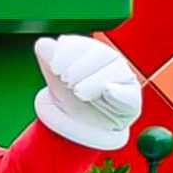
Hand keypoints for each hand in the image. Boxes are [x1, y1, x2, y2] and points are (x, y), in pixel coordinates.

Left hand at [34, 34, 142, 151]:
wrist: (81, 130)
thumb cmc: (69, 99)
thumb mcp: (54, 81)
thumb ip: (49, 61)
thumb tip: (42, 43)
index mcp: (89, 54)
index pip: (80, 45)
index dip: (66, 53)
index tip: (54, 67)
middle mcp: (109, 62)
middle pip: (99, 54)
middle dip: (79, 66)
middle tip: (66, 80)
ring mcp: (122, 80)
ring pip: (114, 70)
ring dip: (94, 80)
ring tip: (79, 92)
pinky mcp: (130, 101)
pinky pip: (129, 93)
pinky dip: (118, 91)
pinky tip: (108, 90)